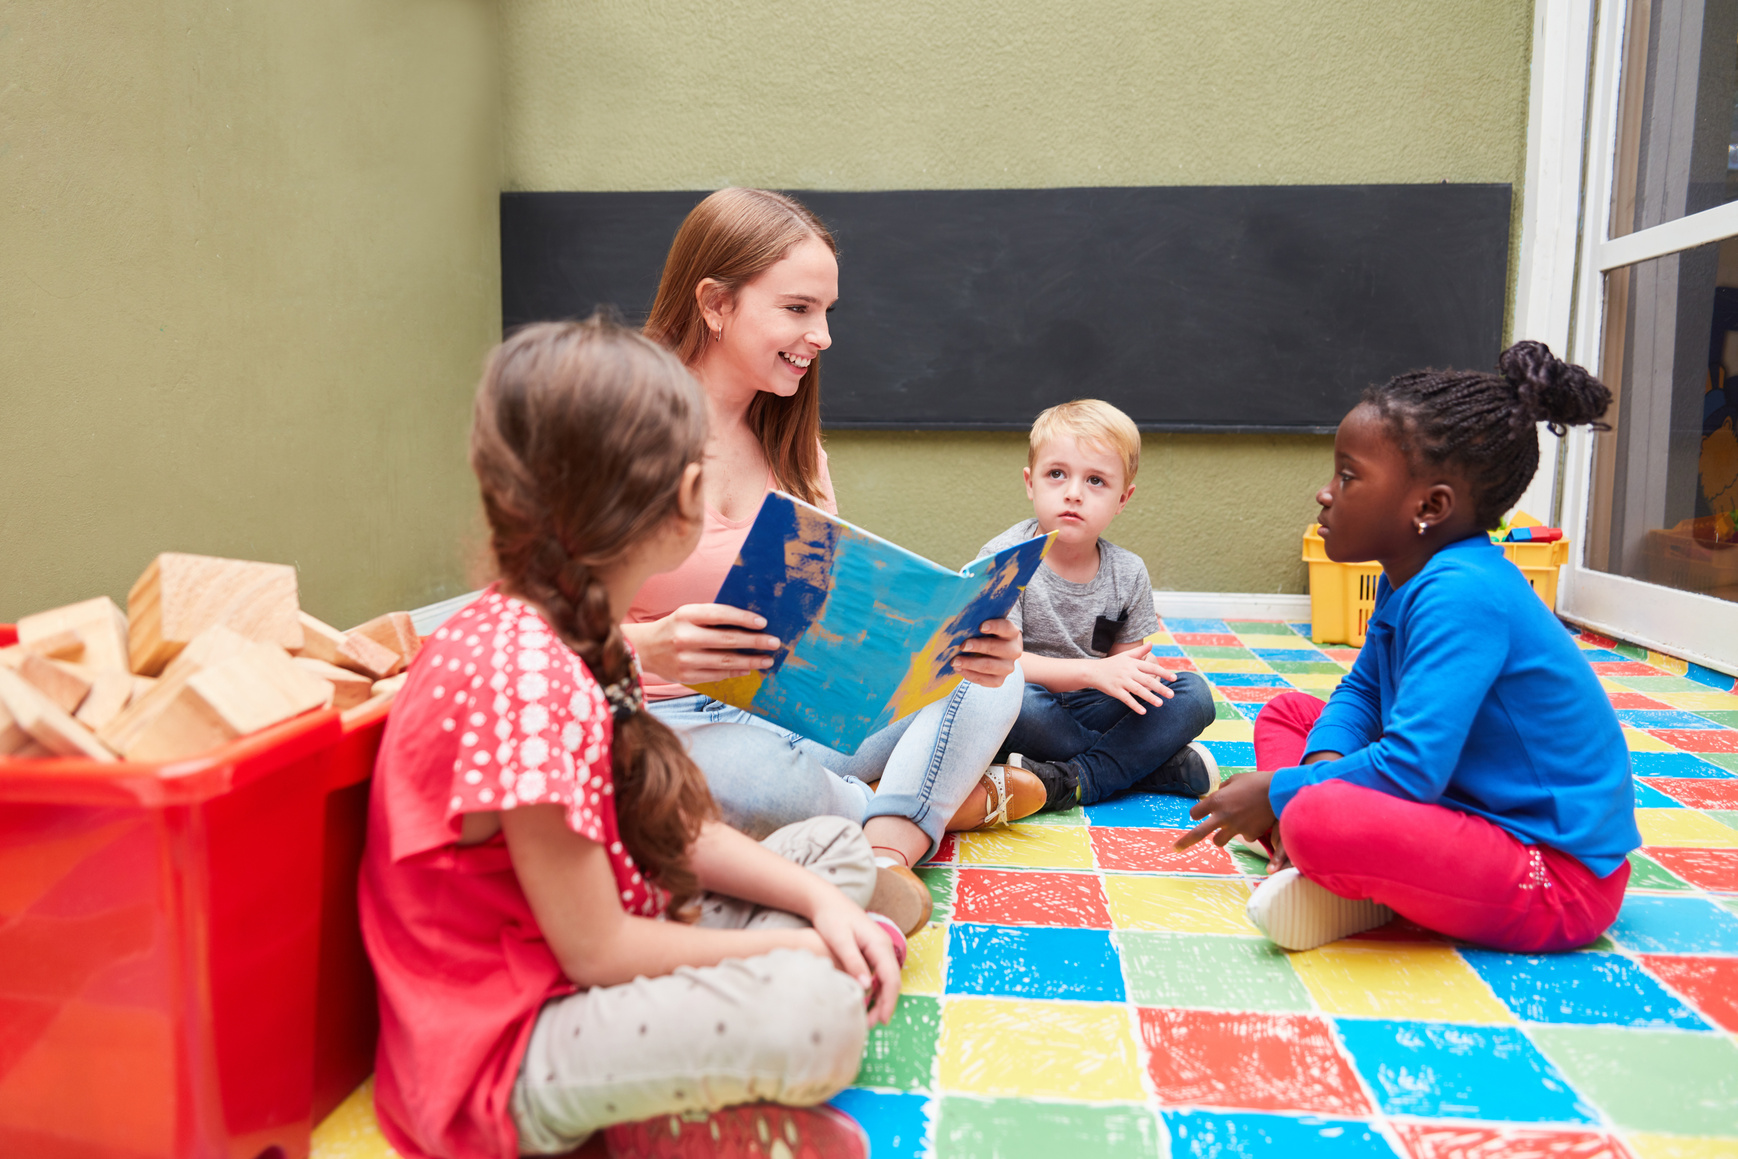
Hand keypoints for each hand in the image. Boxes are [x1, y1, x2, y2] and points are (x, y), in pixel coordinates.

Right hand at [626, 603, 780, 684]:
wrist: (644, 649)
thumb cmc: (674, 627)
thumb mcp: (688, 614)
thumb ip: (713, 618)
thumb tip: (750, 623)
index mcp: (686, 615)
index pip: (720, 615)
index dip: (743, 618)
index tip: (763, 622)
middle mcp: (684, 637)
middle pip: (727, 640)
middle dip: (755, 642)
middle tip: (775, 643)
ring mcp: (685, 659)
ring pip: (725, 661)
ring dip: (750, 661)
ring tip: (767, 660)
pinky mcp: (685, 676)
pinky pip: (717, 675)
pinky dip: (735, 672)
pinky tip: (748, 669)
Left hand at [807, 895, 902, 1024]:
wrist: (825, 900)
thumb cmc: (831, 918)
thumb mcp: (840, 940)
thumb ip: (853, 962)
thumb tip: (866, 986)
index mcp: (880, 944)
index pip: (891, 978)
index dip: (889, 1002)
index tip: (882, 1021)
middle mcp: (884, 946)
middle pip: (891, 981)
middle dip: (885, 1004)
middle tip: (872, 1025)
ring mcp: (878, 948)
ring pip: (885, 979)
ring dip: (879, 999)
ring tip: (867, 1018)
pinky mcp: (871, 950)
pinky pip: (878, 974)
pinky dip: (873, 989)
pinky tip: (863, 1000)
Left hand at [954, 618, 1020, 687]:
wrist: (1000, 657)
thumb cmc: (989, 637)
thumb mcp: (989, 629)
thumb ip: (979, 625)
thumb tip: (960, 625)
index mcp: (1012, 633)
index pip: (1006, 627)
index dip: (994, 626)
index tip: (981, 627)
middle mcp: (1013, 651)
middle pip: (995, 647)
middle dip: (978, 646)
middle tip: (962, 646)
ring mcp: (1007, 667)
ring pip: (988, 666)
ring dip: (970, 663)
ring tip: (955, 661)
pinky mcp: (999, 680)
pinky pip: (984, 680)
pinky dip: (970, 675)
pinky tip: (959, 669)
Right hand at [1087, 645, 1177, 713]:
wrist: (1092, 671)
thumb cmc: (1112, 663)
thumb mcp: (1125, 656)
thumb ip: (1140, 651)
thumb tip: (1152, 643)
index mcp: (1133, 663)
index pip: (1151, 667)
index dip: (1163, 672)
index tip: (1174, 678)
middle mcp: (1128, 672)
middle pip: (1147, 680)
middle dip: (1160, 688)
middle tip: (1172, 695)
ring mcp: (1122, 681)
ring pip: (1138, 690)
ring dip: (1150, 697)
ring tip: (1161, 704)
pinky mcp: (1115, 691)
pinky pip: (1126, 699)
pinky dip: (1135, 705)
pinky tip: (1143, 712)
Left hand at [1174, 769, 1277, 851]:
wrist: (1279, 792)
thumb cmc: (1256, 782)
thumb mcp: (1235, 779)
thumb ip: (1223, 789)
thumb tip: (1217, 794)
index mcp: (1216, 801)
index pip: (1195, 813)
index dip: (1197, 813)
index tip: (1198, 814)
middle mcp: (1222, 816)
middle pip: (1198, 834)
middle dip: (1185, 841)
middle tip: (1176, 848)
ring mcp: (1236, 828)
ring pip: (1219, 842)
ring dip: (1220, 837)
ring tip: (1228, 829)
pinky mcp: (1250, 834)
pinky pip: (1243, 837)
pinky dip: (1246, 831)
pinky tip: (1255, 821)